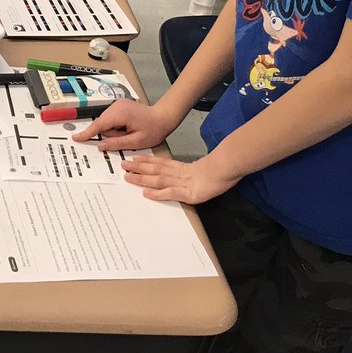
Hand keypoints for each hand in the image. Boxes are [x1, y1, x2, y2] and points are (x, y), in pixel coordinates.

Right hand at [71, 99, 179, 150]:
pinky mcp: (119, 106)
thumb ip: (117, 143)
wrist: (163, 117)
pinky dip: (115, 126)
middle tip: (127, 136)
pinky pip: (110, 119)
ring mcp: (118, 104)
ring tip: (129, 132)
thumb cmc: (154, 129)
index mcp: (121, 113)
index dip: (88, 133)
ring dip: (113, 130)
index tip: (77, 138)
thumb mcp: (136, 141)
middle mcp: (117, 106)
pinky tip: (127, 127)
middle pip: (102, 124)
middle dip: (110, 134)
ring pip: (105, 122)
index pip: (99, 125)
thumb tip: (101, 146)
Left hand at [119, 153, 239, 205]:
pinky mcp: (188, 193)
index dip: (145, 161)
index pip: (160, 163)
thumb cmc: (217, 171)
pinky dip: (158, 193)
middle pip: (155, 170)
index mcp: (181, 168)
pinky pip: (170, 193)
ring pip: (158, 179)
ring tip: (129, 177)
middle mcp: (178, 174)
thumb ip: (186, 172)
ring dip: (142, 179)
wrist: (227, 170)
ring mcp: (183, 183)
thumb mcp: (198, 170)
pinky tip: (147, 194)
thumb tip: (175, 174)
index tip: (133, 159)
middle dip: (138, 168)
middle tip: (124, 165)